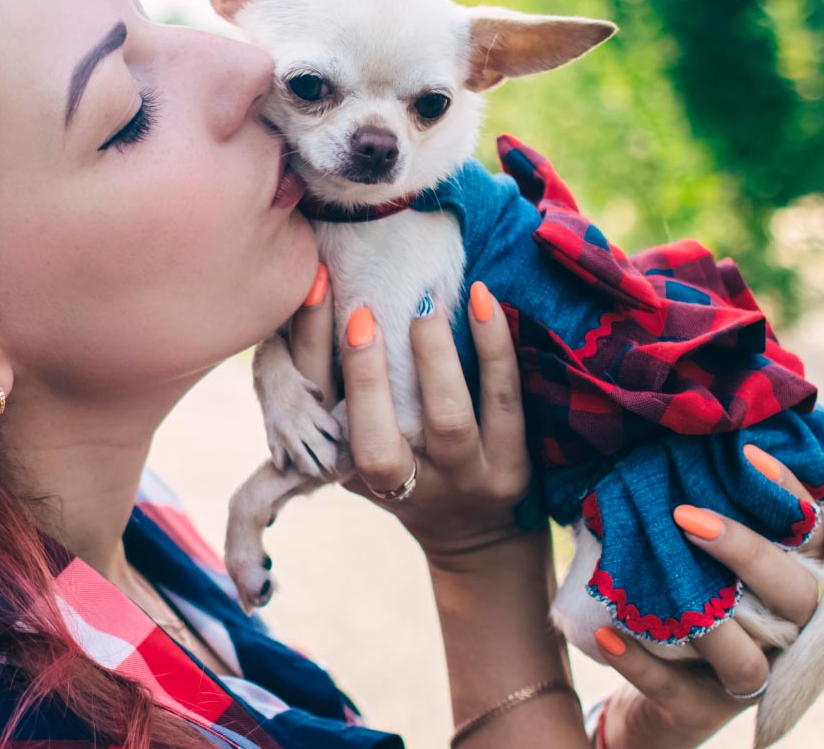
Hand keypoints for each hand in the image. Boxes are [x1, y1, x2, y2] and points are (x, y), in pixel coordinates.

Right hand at [281, 271, 532, 564]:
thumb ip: (329, 389)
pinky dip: (495, 347)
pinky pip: (505, 401)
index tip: (317, 290)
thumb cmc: (403, 464)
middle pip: (374, 439)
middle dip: (364, 374)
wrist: (473, 532)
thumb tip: (313, 291)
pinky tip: (484, 301)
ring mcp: (461, 480)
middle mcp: (402, 486)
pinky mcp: (511, 468)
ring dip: (434, 354)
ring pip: (447, 418)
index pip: (320, 411)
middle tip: (364, 307)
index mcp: (350, 471)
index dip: (313, 352)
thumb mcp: (355, 444)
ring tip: (427, 301)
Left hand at [590, 449, 823, 748]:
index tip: (747, 453)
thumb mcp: (693, 545)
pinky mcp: (699, 713)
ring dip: (706, 621)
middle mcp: (787, 635)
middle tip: (686, 515)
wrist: (652, 688)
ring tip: (658, 587)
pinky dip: (641, 663)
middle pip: (798, 596)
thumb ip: (696, 498)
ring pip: (748, 661)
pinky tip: (609, 632)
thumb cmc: (682, 593)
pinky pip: (674, 690)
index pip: (816, 536)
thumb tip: (655, 427)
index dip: (793, 496)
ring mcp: (747, 680)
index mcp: (794, 582)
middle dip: (749, 553)